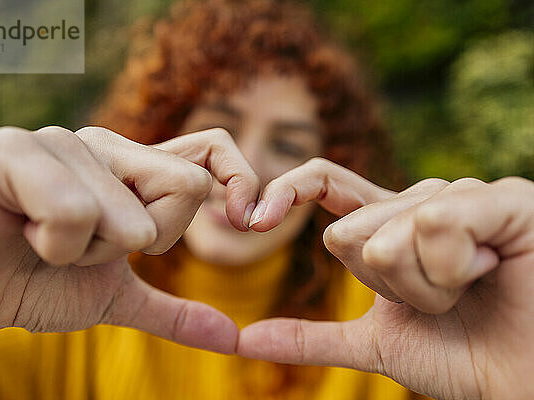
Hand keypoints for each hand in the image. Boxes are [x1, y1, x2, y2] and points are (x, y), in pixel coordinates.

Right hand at [0, 126, 258, 353]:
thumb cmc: (34, 283)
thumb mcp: (114, 298)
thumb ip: (174, 312)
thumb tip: (233, 338)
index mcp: (131, 165)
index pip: (212, 149)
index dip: (241, 182)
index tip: (249, 222)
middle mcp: (103, 143)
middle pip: (185, 189)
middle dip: (140, 244)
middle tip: (84, 247)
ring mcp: (58, 140)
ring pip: (130, 215)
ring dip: (90, 254)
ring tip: (47, 243)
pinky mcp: (12, 150)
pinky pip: (74, 212)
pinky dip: (55, 246)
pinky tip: (23, 234)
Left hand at [240, 158, 533, 398]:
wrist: (525, 381)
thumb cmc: (463, 358)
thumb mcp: (376, 344)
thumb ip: (313, 338)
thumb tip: (245, 340)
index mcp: (390, 226)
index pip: (325, 184)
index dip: (287, 191)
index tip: (254, 220)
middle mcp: (421, 202)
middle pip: (348, 234)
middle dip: (388, 289)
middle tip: (441, 302)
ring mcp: (460, 197)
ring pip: (386, 238)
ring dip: (424, 290)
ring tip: (470, 290)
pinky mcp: (500, 199)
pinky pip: (433, 224)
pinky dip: (453, 269)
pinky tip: (491, 269)